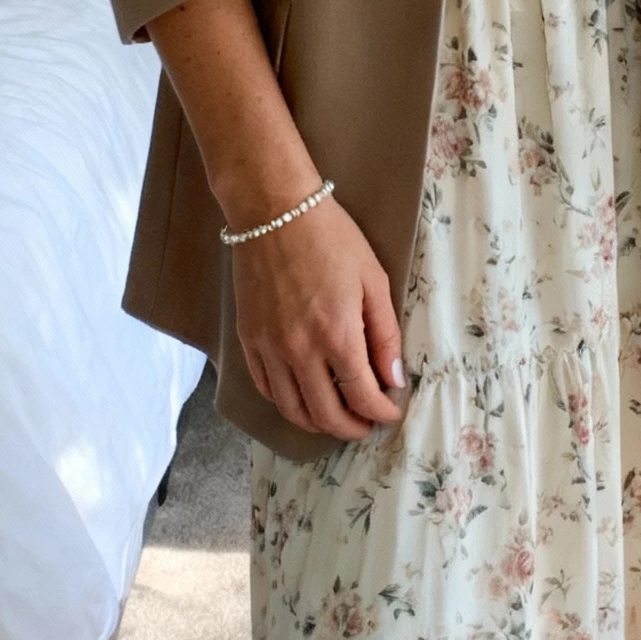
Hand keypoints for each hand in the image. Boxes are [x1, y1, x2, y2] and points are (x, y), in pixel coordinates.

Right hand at [232, 196, 405, 442]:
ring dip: (318, 424)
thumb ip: (385, 334)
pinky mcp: (248, 339)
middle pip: (326, 415)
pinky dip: (287, 403)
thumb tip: (393, 378)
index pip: (363, 397)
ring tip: (337, 418)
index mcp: (337, 336)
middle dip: (352, 428)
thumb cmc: (332, 238)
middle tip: (367, 424)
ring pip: (292, 410)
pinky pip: (266, 388)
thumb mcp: (373, 280)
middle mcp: (299, 351)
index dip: (381, 413)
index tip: (391, 411)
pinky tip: (303, 398)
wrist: (274, 211)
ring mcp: (269, 348)